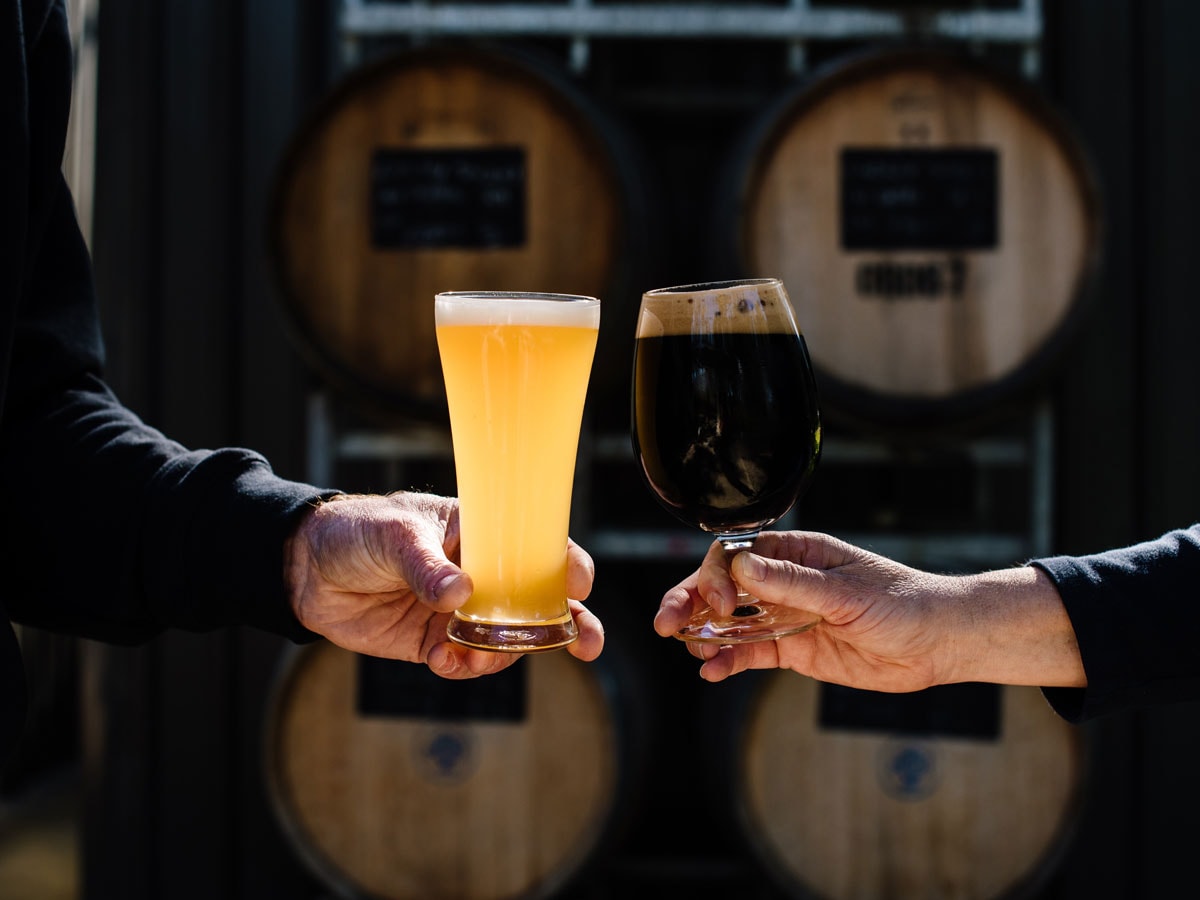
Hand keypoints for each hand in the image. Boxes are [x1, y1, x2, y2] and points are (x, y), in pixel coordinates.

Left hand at [286, 492, 601, 677]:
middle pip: (538, 602)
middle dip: (569, 626)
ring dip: (502, 654)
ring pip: (505, 640)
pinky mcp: (433, 641)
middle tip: (587, 645)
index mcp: (480, 532)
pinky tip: (445, 661)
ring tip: (476, 655)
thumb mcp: (393, 535)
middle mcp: (479, 573)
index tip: (578, 585)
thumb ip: (426, 566)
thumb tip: (461, 595)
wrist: (303, 569)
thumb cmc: (355, 531)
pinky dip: (463, 668)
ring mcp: (459, 611)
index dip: (565, 566)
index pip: (537, 548)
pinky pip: (465, 662)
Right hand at [655, 530, 1082, 690]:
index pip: (736, 555)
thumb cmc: (903, 602)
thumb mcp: (846, 591)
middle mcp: (785, 582)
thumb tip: (742, 567)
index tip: (719, 602)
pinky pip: (751, 653)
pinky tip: (712, 670)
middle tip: (667, 623)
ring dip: (705, 632)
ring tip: (689, 648)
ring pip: (730, 621)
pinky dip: (729, 661)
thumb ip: (792, 583)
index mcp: (796, 554)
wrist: (940, 642)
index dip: (716, 576)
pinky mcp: (795, 649)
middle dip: (691, 602)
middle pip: (723, 586)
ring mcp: (787, 616)